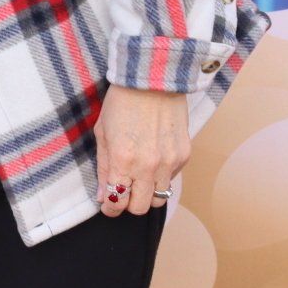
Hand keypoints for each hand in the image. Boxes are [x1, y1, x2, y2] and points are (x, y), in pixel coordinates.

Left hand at [94, 85, 187, 216]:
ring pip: (160, 198)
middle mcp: (149, 166)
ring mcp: (170, 162)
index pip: (117, 201)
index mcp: (124, 160)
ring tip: (139, 178)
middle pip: (141, 208)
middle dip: (129, 204)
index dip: (110, 208)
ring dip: (148, 194)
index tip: (108, 205)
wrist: (153, 79)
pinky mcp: (184, 155)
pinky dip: (161, 176)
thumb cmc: (121, 102)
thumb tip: (103, 195)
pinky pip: (172, 179)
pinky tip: (153, 159)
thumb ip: (104, 167)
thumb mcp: (103, 132)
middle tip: (123, 192)